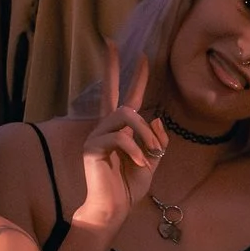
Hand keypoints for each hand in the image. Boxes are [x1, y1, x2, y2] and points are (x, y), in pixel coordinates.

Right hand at [73, 47, 165, 242]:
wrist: (113, 209)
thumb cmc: (129, 187)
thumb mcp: (151, 161)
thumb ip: (156, 141)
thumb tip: (156, 117)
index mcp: (121, 130)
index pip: (128, 97)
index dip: (136, 77)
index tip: (143, 55)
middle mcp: (106, 127)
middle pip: (108, 90)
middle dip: (111, 65)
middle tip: (110, 42)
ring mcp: (97, 136)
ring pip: (126, 115)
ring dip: (145, 133)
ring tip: (151, 154)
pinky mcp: (93, 147)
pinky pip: (121, 138)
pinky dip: (136, 151)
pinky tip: (140, 165)